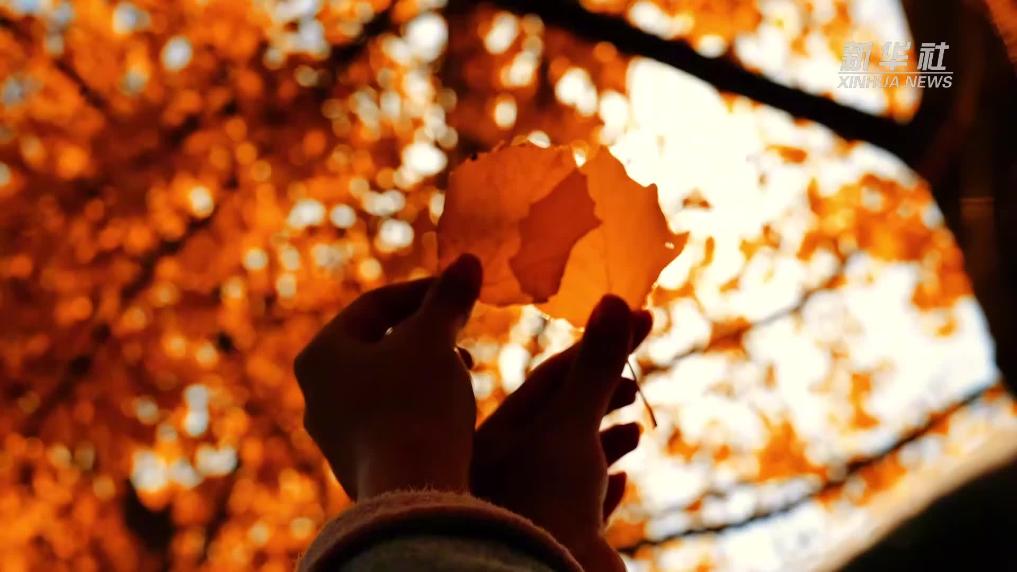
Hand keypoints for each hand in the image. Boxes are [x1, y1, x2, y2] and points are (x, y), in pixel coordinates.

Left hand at [294, 255, 481, 499]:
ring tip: (464, 372)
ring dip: (428, 368)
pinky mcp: (360, 465)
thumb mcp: (434, 339)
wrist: (412, 495)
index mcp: (320, 355)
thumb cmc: (416, 403)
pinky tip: (453, 412)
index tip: (462, 289)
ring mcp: (335, 434)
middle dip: (427, 333)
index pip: (374, 305)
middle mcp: (316, 394)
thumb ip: (449, 297)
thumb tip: (468, 260)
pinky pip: (392, 418)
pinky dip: (423, 405)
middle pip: (378, 344)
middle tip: (464, 334)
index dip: (424, 291)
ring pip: (387, 383)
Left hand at [472, 296, 650, 571]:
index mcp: (491, 438)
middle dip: (602, 395)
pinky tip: (621, 479)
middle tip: (636, 378)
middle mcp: (497, 474)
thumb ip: (596, 366)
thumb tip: (620, 300)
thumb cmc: (545, 501)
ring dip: (603, 439)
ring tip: (635, 428)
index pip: (548, 379)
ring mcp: (519, 511)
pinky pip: (570, 507)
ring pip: (565, 462)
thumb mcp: (574, 423)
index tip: (637, 325)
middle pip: (557, 418)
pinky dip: (599, 487)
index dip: (598, 350)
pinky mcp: (543, 543)